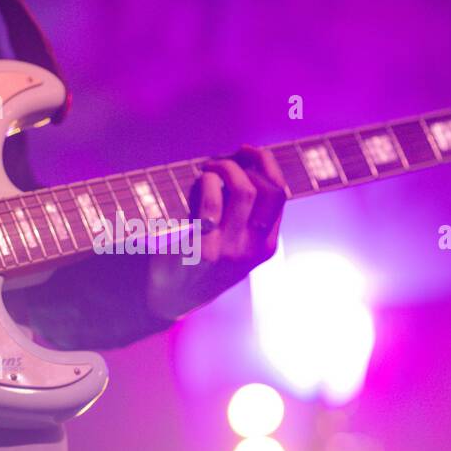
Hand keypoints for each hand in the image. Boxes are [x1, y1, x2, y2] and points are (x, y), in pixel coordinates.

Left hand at [146, 144, 286, 320]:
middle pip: (268, 190)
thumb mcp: (234, 244)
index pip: (280, 195)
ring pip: (245, 191)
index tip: (250, 152)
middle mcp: (252, 249)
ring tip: (209, 168)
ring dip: (226, 168)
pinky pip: (212, 204)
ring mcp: (229, 250)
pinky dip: (207, 183)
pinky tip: (199, 183)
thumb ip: (244, 213)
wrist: (170, 298)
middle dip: (250, 162)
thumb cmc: (200, 261)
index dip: (268, 165)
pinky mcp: (202, 250)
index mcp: (266, 246)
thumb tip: (244, 162)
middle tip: (226, 157)